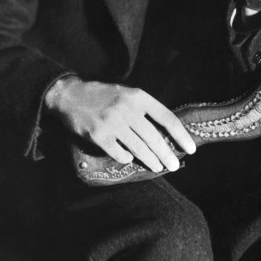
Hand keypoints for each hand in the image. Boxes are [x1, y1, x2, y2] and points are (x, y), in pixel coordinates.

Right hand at [45, 76, 195, 172]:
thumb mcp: (127, 94)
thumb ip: (144, 109)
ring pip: (139, 148)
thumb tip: (165, 133)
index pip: (167, 118)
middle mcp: (127, 109)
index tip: (190, 148)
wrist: (70, 95)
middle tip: (174, 166)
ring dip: (151, 160)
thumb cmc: (103, 96)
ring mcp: (112, 123)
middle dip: (167, 154)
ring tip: (158, 167)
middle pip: (154, 137)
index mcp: (138, 97)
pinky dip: (126, 158)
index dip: (181, 135)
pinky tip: (129, 159)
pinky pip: (119, 153)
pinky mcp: (98, 135)